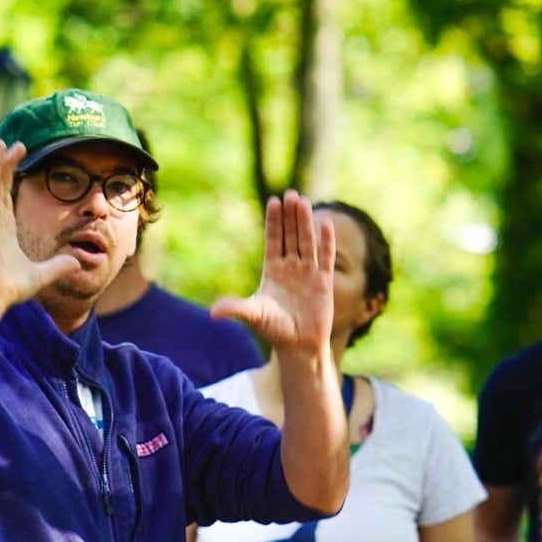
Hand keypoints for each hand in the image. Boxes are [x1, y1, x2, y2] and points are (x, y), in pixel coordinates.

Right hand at [0, 140, 79, 314]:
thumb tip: (78, 262)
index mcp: (4, 229)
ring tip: (2, 143)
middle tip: (10, 142)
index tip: (18, 159)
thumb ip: (59, 266)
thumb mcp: (43, 274)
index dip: (11, 176)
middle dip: (4, 163)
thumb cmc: (11, 288)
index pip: (7, 195)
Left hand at [212, 190, 334, 355]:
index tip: (273, 201)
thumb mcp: (254, 315)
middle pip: (291, 236)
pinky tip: (327, 224)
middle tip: (290, 194)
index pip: (274, 240)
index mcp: (273, 271)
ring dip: (306, 222)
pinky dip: (326, 242)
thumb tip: (213, 313)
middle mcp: (291, 268)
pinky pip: (325, 258)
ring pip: (307, 242)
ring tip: (304, 201)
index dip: (274, 222)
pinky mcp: (323, 282)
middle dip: (290, 216)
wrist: (298, 347)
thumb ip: (237, 309)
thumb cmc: (274, 330)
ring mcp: (308, 273)